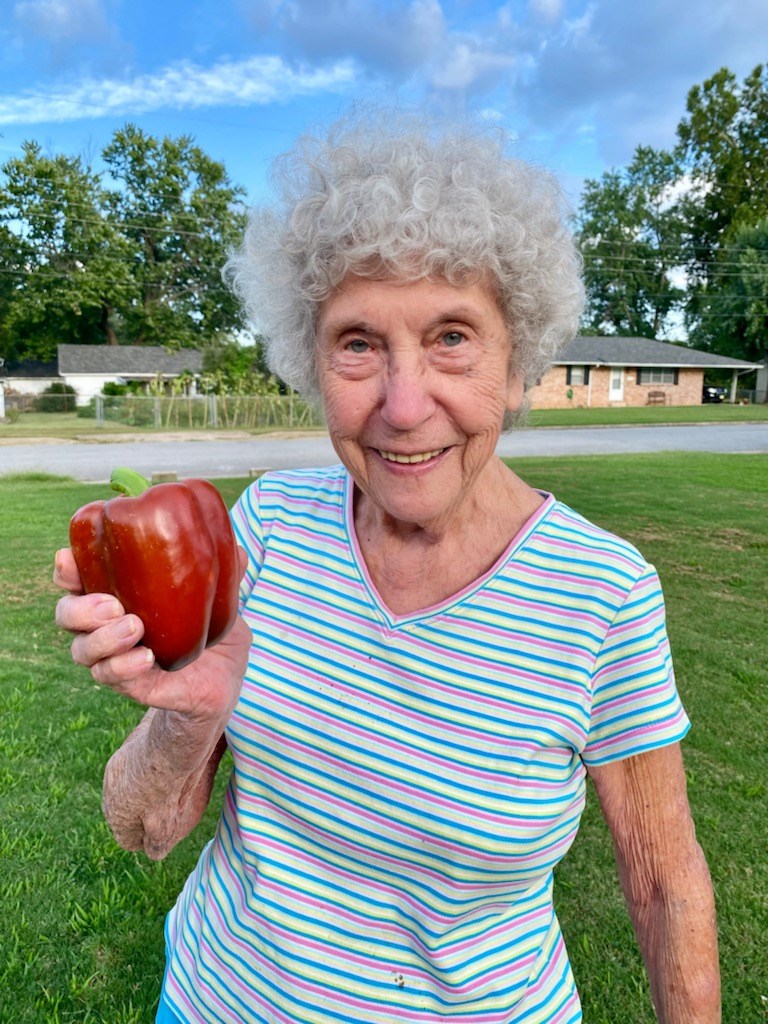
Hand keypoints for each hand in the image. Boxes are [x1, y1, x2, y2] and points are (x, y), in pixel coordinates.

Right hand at [53, 547, 250, 722]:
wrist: (224, 682)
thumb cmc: (214, 631)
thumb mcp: (223, 602)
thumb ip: (224, 577)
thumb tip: (238, 551)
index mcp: (122, 596)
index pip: (80, 579)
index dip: (68, 569)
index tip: (68, 558)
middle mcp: (107, 626)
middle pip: (67, 614)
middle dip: (81, 606)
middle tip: (113, 604)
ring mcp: (116, 657)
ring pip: (82, 649)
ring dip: (103, 638)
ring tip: (135, 628)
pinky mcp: (131, 684)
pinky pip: (110, 676)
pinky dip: (123, 666)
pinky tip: (146, 657)